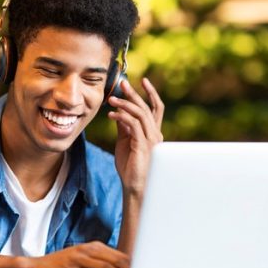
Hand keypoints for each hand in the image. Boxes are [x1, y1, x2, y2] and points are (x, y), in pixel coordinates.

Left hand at [107, 77, 163, 195]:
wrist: (135, 187)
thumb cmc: (130, 166)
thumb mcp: (125, 142)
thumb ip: (124, 127)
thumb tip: (118, 112)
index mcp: (153, 132)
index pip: (155, 108)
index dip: (150, 93)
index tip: (142, 81)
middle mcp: (155, 134)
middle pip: (147, 108)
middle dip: (135, 94)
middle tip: (123, 83)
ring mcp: (151, 140)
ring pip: (140, 114)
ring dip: (125, 104)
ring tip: (111, 99)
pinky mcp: (143, 146)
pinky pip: (133, 126)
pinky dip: (122, 118)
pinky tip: (111, 115)